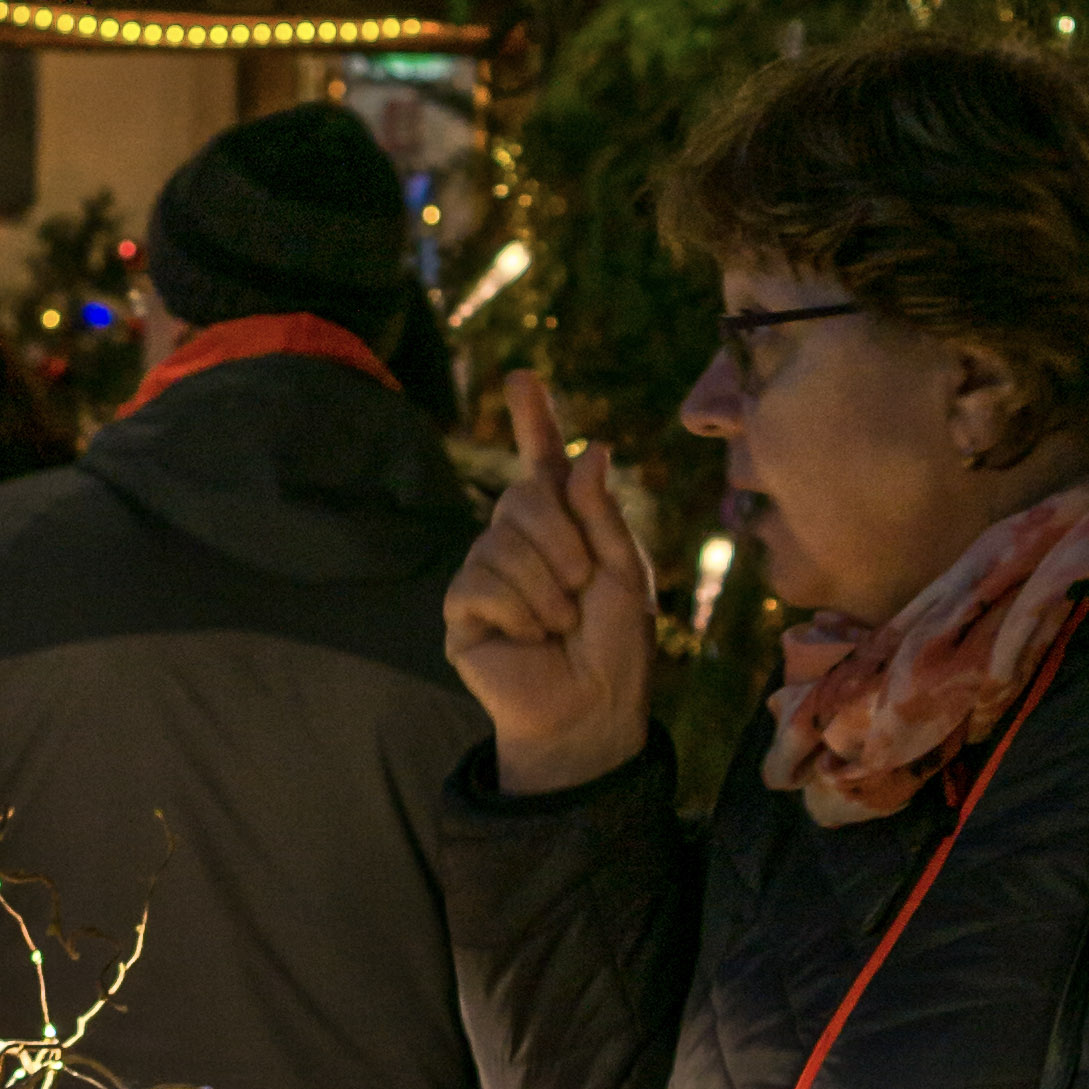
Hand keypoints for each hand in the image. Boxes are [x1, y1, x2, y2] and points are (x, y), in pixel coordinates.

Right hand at [445, 376, 657, 794]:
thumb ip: (603, 514)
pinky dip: (518, 611)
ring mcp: (486, 574)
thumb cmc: (616, 647)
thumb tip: (592, 449)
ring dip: (545, 587)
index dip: (534, 421)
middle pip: (524, 497)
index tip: (523, 378)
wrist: (592, 711)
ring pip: (501, 541)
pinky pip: (481, 582)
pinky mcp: (464, 611)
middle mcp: (519, 542)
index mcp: (565, 527)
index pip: (543, 464)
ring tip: (558, 624)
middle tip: (582, 588)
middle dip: (564, 541)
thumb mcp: (624, 573)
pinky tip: (528, 638)